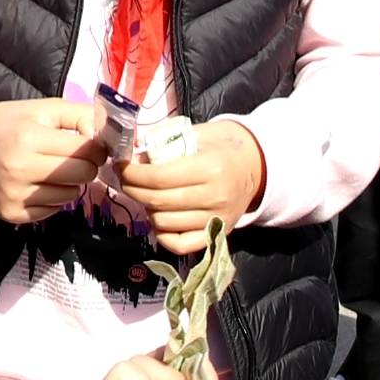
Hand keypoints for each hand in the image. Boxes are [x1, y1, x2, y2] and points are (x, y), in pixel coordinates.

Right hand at [0, 97, 107, 224]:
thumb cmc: (10, 123)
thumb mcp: (45, 109)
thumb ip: (82, 116)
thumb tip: (110, 139)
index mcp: (29, 138)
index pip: (86, 151)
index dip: (95, 148)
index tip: (88, 145)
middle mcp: (19, 169)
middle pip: (83, 176)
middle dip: (85, 166)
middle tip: (71, 157)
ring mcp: (14, 195)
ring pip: (70, 196)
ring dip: (68, 183)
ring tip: (48, 169)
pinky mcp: (11, 213)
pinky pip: (53, 211)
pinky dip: (52, 198)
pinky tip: (36, 183)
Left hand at [121, 117, 265, 255]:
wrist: (257, 166)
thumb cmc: (224, 147)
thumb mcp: (198, 134)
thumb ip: (167, 143)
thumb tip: (133, 154)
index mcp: (210, 168)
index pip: (160, 177)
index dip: (133, 174)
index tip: (122, 167)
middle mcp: (214, 196)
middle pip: (158, 201)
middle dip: (133, 190)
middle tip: (126, 180)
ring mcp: (216, 219)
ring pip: (165, 223)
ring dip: (146, 210)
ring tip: (145, 196)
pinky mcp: (218, 234)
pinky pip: (181, 245)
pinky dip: (163, 235)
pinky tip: (159, 219)